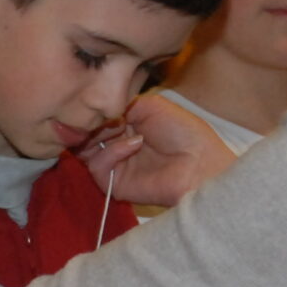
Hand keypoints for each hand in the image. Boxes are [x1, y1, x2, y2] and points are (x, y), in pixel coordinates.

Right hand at [77, 93, 238, 208]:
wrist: (200, 163)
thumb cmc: (183, 132)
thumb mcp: (151, 105)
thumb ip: (120, 105)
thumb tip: (99, 114)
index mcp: (127, 126)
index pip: (96, 118)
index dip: (97, 109)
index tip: (105, 101)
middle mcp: (118, 145)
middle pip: (86, 134)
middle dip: (94, 121)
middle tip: (110, 116)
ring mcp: (116, 166)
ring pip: (85, 151)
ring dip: (99, 135)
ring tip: (121, 128)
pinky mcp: (116, 185)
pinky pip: (97, 168)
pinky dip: (111, 153)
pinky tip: (133, 144)